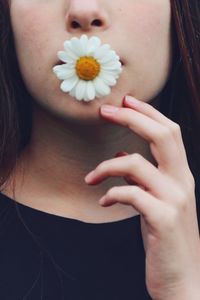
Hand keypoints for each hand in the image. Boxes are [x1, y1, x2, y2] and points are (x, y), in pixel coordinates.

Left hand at [85, 96, 199, 299]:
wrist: (183, 279)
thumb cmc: (166, 237)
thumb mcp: (158, 201)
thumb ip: (143, 177)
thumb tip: (121, 154)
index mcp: (182, 175)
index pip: (169, 131)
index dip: (147, 112)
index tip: (125, 100)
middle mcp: (182, 181)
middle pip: (162, 134)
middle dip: (131, 117)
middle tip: (104, 110)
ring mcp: (175, 199)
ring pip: (136, 163)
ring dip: (107, 165)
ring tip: (91, 176)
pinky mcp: (162, 219)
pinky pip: (130, 194)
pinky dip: (111, 193)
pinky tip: (103, 202)